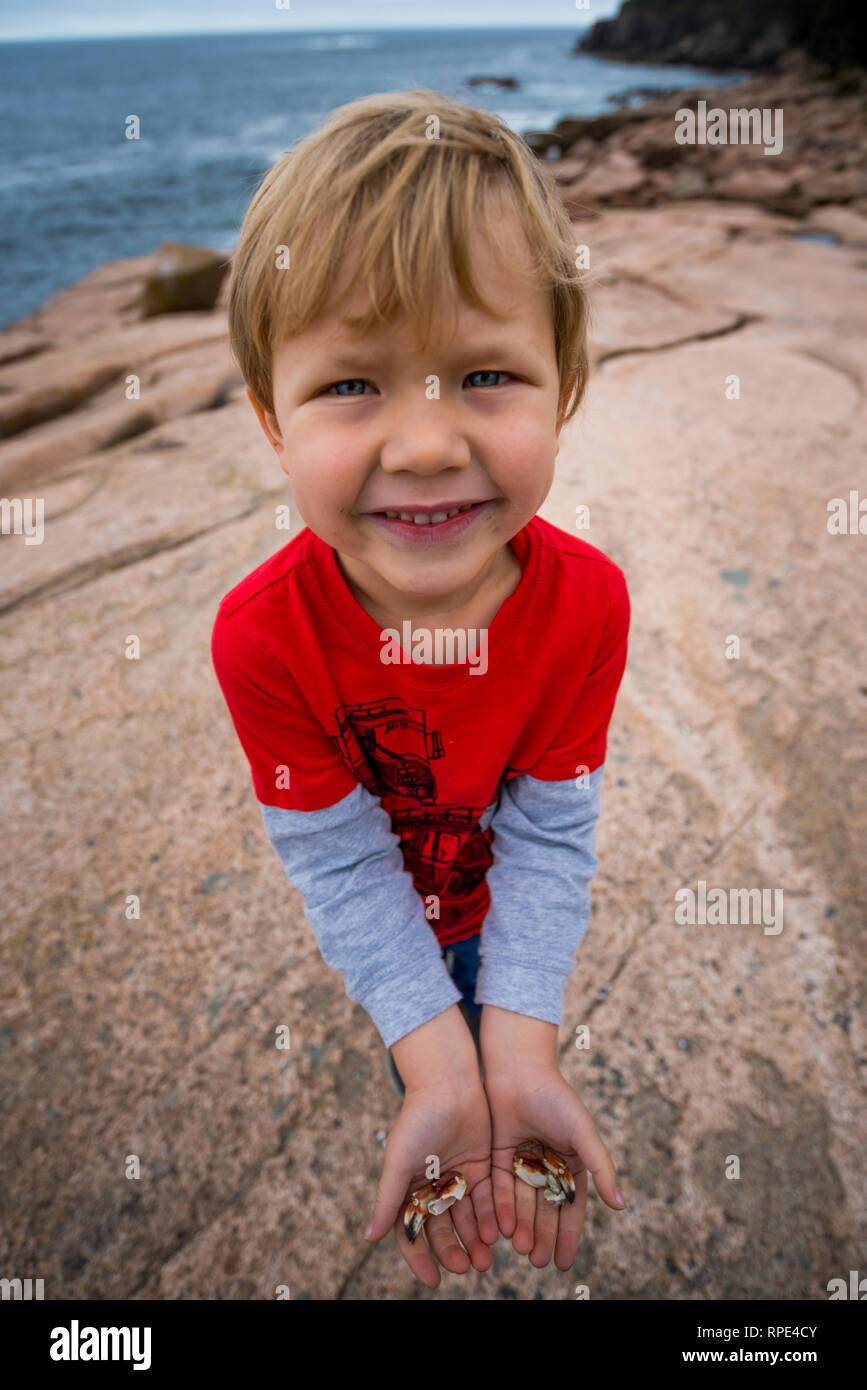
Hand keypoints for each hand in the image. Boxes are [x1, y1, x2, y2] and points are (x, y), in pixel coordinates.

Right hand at [363, 1005, 497, 1287]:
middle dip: (454, 1250)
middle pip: (443, 1230)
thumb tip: (369, 1239)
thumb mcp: (399, 1162)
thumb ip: (388, 1200)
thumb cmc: (417, 1120)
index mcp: (408, 1188)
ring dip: (475, 1240)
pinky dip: (491, 1217)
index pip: (412, 1233)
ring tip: (487, 1259)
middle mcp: (433, 1187)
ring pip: (467, 1218)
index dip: (421, 1258)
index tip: (433, 1281)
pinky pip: (487, 1199)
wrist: (448, 1083)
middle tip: (469, 1268)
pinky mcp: (482, 1167)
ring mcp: (458, 1178)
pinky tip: (499, 1233)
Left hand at [481, 1006, 626, 1269]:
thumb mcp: (582, 1133)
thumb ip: (600, 1168)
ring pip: (521, 1203)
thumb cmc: (556, 1098)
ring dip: (522, 1227)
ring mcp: (521, 1162)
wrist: (518, 1069)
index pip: (570, 1207)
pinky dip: (502, 1208)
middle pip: (544, 1210)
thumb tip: (620, 1205)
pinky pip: (500, 1187)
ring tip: (522, 1250)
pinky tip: (501, 1228)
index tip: (564, 1263)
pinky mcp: (497, 1155)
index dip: (568, 1235)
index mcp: (571, 1163)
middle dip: (542, 1236)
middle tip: (538, 1262)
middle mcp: (546, 1166)